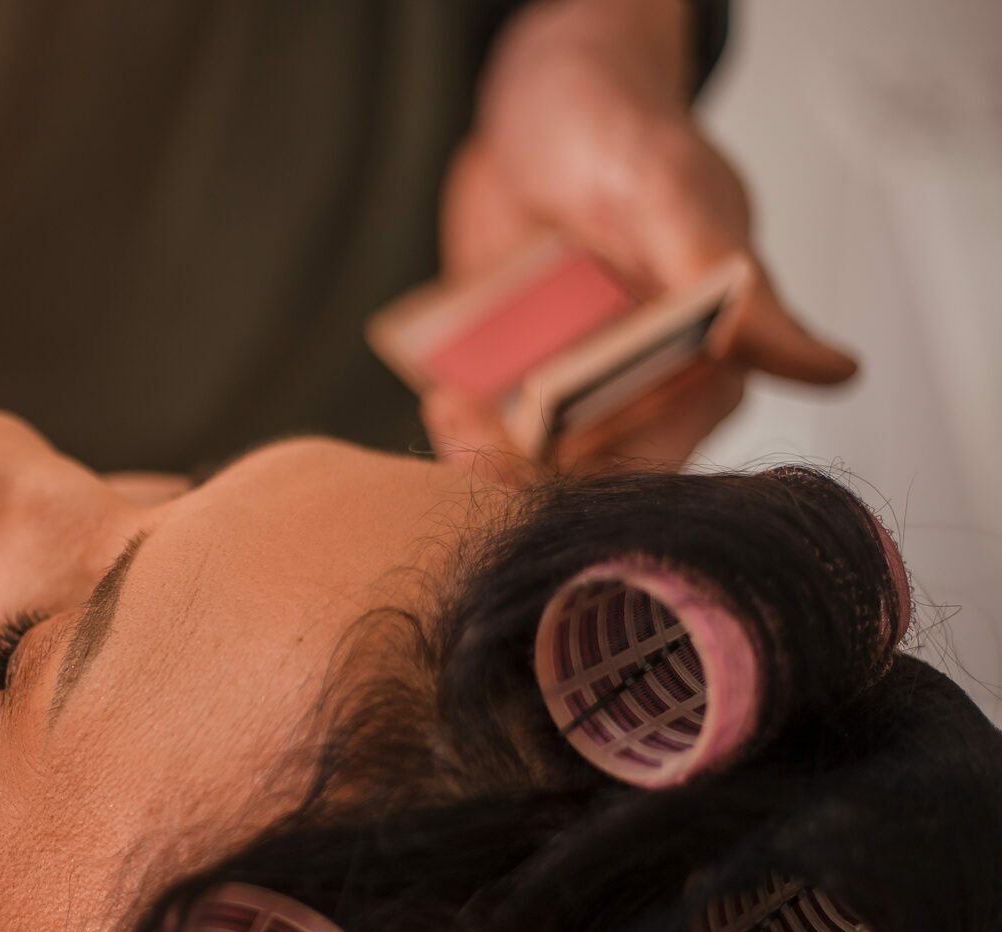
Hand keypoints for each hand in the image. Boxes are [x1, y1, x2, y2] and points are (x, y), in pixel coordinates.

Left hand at [429, 0, 857, 474]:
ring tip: (454, 406)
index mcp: (708, 364)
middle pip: (583, 481)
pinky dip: (460, 427)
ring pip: (526, 470)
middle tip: (472, 422)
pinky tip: (444, 394)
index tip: (537, 448)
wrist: (537, 107)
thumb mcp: (671, 198)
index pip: (660, 464)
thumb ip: (731, 292)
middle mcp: (644, 390)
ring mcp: (574, 387)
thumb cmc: (618, 131)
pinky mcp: (514, 377)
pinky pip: (484, 432)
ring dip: (482, 454)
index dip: (596, 478)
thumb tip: (830, 369)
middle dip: (522, 471)